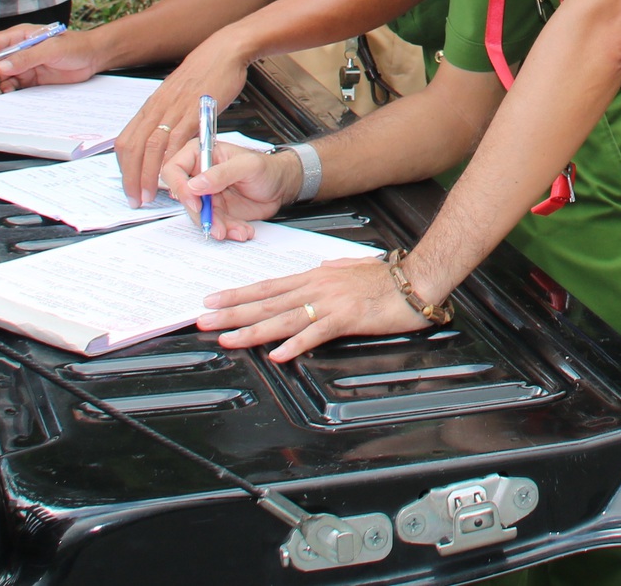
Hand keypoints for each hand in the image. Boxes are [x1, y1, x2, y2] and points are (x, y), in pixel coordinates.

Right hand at [0, 22, 104, 98]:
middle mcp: (17, 51)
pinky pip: (10, 87)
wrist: (93, 57)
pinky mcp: (29, 79)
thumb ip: (26, 58)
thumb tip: (2, 66)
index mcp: (19, 37)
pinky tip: (3, 97)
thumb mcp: (51, 49)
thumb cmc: (75, 45)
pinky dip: (4, 93)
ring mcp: (22, 66)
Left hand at [116, 35, 250, 203]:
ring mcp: (174, 110)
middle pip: (133, 148)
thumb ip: (169, 118)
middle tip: (135, 199)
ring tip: (149, 195)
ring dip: (147, 175)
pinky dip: (171, 159)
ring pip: (151, 147)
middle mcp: (157, 109)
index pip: (126, 142)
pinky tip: (172, 174)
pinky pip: (177, 139)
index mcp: (151, 107)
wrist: (223, 51)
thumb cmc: (204, 72)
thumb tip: (165, 142)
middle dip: (130, 178)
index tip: (129, 187)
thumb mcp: (177, 96)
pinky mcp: (194, 111)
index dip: (124, 168)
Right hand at [163, 139, 297, 243]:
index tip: (195, 203)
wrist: (282, 186)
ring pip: (200, 216)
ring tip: (238, 230)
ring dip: (218, 226)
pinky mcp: (218, 211)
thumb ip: (222, 173)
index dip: (180, 188)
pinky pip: (215, 225)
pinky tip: (243, 230)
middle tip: (218, 226)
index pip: (174, 170)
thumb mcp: (248, 166)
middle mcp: (200, 176)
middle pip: (185, 199)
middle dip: (202, 216)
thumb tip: (195, 184)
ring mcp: (208, 195)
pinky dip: (228, 231)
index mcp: (202, 155)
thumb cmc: (267, 167)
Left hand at [196, 254, 414, 360]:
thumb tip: (319, 268)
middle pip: (267, 302)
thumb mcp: (353, 267)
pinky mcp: (347, 318)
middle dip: (232, 313)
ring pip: (283, 317)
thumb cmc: (389, 277)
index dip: (238, 295)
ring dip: (252, 330)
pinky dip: (295, 344)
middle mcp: (317, 287)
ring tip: (227, 339)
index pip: (269, 287)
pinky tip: (277, 354)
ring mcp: (330, 302)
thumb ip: (333, 270)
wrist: (418, 279)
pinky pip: (316, 333)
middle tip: (203, 320)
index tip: (214, 301)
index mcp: (317, 277)